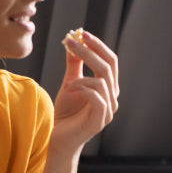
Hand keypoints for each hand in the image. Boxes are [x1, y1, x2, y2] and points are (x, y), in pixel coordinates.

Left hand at [52, 30, 118, 152]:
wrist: (59, 139)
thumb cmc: (66, 114)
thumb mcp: (70, 83)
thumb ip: (74, 65)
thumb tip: (73, 42)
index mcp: (108, 88)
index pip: (110, 61)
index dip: (98, 45)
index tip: (81, 33)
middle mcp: (112, 98)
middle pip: (108, 67)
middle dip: (90, 51)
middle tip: (72, 41)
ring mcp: (108, 111)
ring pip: (103, 81)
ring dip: (81, 76)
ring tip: (67, 82)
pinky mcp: (99, 121)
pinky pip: (97, 98)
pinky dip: (83, 89)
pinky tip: (70, 90)